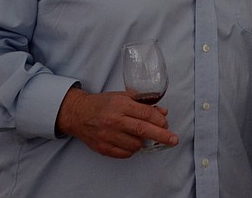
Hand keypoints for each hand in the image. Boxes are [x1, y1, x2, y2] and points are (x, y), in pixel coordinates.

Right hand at [56, 87, 178, 157]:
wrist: (78, 114)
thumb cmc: (103, 104)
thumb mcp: (123, 97)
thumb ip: (144, 104)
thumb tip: (163, 112)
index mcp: (121, 105)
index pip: (146, 114)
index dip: (159, 120)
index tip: (166, 124)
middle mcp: (114, 120)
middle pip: (143, 130)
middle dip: (162, 135)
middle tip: (174, 140)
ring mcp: (107, 135)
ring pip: (135, 144)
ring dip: (143, 142)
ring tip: (141, 136)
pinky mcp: (103, 147)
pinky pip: (125, 153)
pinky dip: (132, 149)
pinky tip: (130, 142)